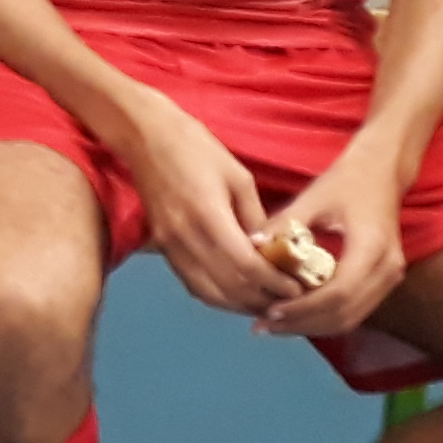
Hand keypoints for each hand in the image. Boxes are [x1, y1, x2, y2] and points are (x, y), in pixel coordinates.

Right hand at [117, 91, 293, 316]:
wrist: (146, 138)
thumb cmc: (196, 149)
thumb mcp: (239, 177)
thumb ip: (256, 217)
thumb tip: (274, 250)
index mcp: (208, 215)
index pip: (246, 265)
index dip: (274, 283)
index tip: (296, 288)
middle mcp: (185, 237)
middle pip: (229, 286)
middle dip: (263, 299)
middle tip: (289, 301)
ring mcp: (170, 245)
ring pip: (208, 293)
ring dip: (240, 305)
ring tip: (266, 303)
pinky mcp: (162, 248)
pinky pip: (192, 284)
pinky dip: (216, 297)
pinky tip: (235, 296)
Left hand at [257, 146, 410, 340]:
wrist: (382, 173)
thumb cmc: (346, 181)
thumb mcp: (314, 197)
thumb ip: (285, 223)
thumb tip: (251, 245)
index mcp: (372, 247)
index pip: (338, 293)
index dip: (304, 308)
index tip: (270, 311)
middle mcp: (387, 269)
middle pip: (345, 314)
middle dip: (303, 324)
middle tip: (264, 325)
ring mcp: (390, 278)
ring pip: (351, 318)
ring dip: (312, 326)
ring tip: (273, 324)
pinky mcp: (383, 281)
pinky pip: (354, 310)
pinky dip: (324, 317)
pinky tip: (294, 314)